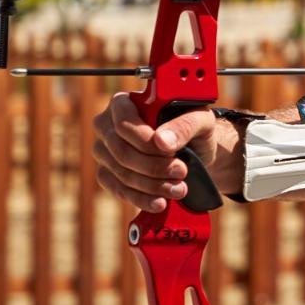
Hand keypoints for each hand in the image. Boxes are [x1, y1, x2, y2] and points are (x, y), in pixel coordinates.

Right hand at [92, 93, 243, 212]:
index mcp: (123, 102)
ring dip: (152, 185)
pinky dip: (141, 199)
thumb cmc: (193, 128)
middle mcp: (107, 125)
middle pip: (121, 151)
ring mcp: (104, 151)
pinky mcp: (106, 174)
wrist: (194, 151)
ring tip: (179, 189)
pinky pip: (118, 190)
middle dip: (154, 166)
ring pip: (122, 174)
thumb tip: (162, 141)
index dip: (144, 140)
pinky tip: (160, 202)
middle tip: (181, 172)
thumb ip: (185, 124)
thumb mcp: (200, 120)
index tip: (170, 152)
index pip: (123, 122)